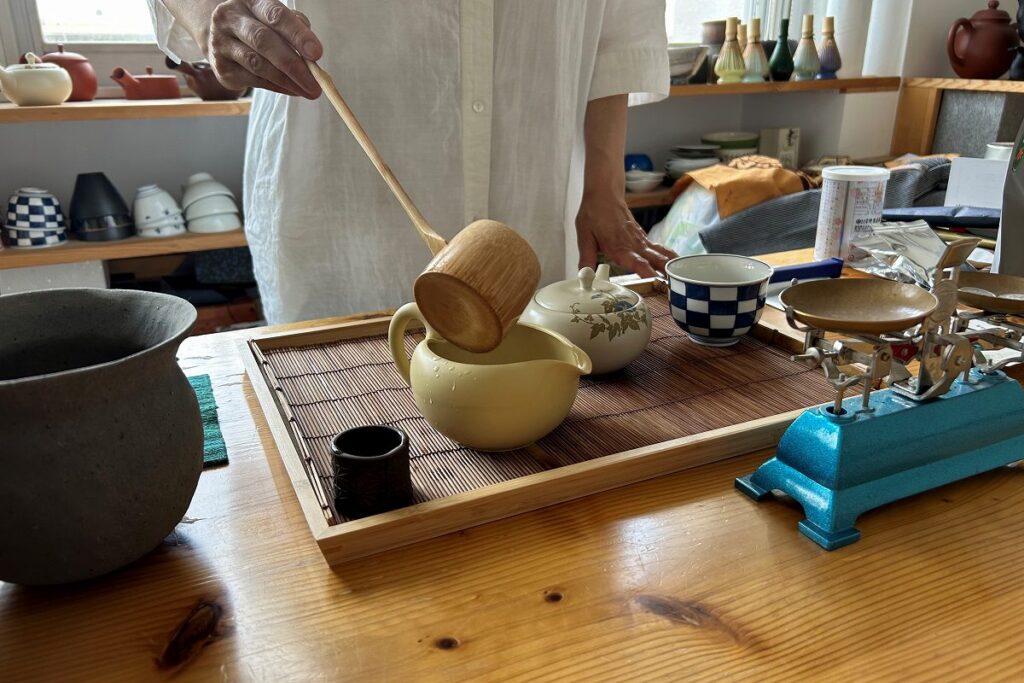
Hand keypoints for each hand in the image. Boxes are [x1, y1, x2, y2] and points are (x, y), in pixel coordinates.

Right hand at [203, 0, 322, 97]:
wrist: (222, 37)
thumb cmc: (258, 26)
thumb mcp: (274, 19)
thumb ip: (294, 29)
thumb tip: (312, 56)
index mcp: (250, 1)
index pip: (275, 16)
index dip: (297, 35)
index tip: (317, 53)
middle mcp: (231, 18)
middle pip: (264, 41)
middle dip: (294, 64)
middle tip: (315, 83)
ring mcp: (221, 43)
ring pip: (258, 64)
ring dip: (287, 80)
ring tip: (307, 90)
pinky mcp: (221, 68)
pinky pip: (253, 80)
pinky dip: (276, 87)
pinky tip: (292, 90)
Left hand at [576, 194, 676, 277]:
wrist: (604, 194)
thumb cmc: (593, 214)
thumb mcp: (584, 237)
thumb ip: (586, 258)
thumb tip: (585, 277)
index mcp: (619, 247)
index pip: (636, 261)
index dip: (647, 272)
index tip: (656, 280)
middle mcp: (633, 245)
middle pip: (654, 260)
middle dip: (665, 273)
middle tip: (675, 285)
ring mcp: (640, 240)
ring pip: (660, 254)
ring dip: (671, 265)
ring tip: (683, 277)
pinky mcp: (642, 237)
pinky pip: (659, 248)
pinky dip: (668, 256)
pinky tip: (676, 264)